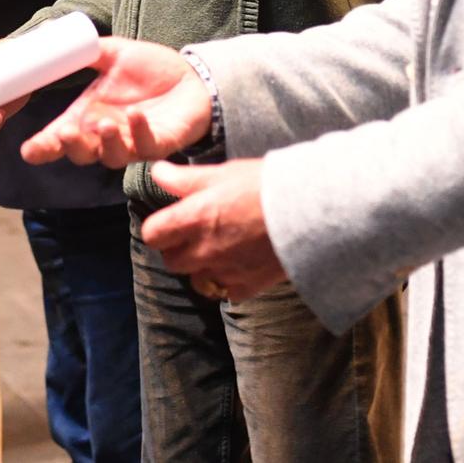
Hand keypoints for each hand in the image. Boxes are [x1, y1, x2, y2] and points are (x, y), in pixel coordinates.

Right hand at [20, 37, 210, 168]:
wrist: (192, 75)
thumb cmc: (150, 69)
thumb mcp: (114, 54)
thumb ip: (86, 52)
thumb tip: (56, 43)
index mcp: (88, 116)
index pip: (60, 138)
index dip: (43, 147)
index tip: (29, 150)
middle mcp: (107, 135)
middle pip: (82, 154)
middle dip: (71, 147)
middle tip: (65, 133)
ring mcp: (133, 143)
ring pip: (113, 156)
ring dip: (105, 142)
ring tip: (103, 124)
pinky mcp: (160, 144)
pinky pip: (147, 146)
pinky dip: (139, 132)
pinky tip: (136, 115)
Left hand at [141, 160, 285, 303]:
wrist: (310, 212)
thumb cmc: (265, 186)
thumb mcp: (223, 174)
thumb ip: (186, 179)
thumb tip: (157, 172)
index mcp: (194, 219)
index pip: (153, 234)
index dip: (159, 227)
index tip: (171, 220)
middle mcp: (203, 251)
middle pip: (170, 260)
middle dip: (177, 248)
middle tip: (194, 234)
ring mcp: (224, 273)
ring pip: (195, 279)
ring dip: (199, 267)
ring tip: (217, 250)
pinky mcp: (246, 288)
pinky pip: (224, 291)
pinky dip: (226, 280)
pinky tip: (239, 263)